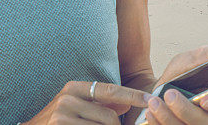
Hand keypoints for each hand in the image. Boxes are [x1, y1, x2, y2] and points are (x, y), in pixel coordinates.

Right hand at [24, 80, 152, 123]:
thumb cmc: (57, 121)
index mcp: (74, 87)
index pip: (110, 89)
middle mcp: (67, 99)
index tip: (150, 99)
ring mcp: (61, 117)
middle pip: (109, 117)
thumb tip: (126, 102)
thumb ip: (101, 103)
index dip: (132, 95)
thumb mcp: (76, 106)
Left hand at [146, 38, 207, 123]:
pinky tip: (150, 112)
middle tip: (169, 94)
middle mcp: (207, 117)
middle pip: (203, 122)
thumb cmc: (179, 75)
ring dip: (167, 116)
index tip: (205, 99)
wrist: (155, 90)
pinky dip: (157, 123)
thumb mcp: (191, 60)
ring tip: (153, 102)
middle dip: (184, 109)